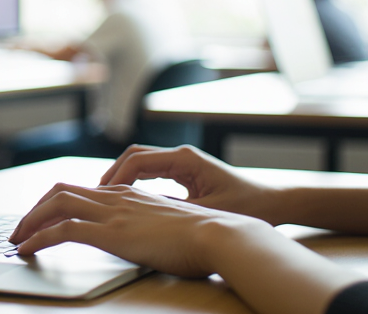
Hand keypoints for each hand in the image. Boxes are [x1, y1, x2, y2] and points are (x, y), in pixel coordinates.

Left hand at [7, 182, 267, 277]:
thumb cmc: (207, 239)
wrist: (222, 235)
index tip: (44, 219)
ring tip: (15, 239)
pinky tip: (25, 250)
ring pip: (55, 204)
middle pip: (62, 190)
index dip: (58, 202)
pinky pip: (62, 229)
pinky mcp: (112, 232)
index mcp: (132, 195)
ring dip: (29, 221)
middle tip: (20, 229)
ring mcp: (114, 212)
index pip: (84, 190)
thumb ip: (153, 229)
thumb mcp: (173, 229)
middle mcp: (118, 197)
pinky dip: (37, 237)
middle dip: (35, 209)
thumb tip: (148, 243)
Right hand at [99, 145, 282, 223]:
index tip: (101, 195)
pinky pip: (152, 172)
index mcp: (185, 158)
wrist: (274, 204)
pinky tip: (128, 201)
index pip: (138, 159)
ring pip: (141, 163)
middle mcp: (182, 155)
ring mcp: (183, 162)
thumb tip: (140, 213)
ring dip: (122, 177)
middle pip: (134, 156)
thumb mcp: (207, 212)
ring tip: (104, 198)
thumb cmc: (247, 206)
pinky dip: (135, 182)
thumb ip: (173, 210)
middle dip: (112, 174)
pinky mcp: (186, 173)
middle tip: (94, 195)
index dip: (115, 177)